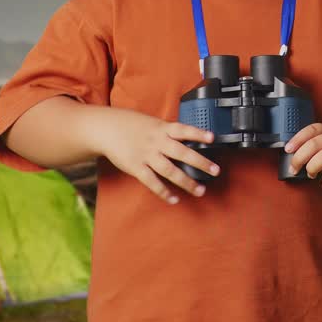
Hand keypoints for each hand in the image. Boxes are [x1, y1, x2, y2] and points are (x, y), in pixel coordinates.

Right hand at [100, 112, 219, 203]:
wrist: (106, 128)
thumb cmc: (131, 124)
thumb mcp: (152, 122)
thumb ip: (167, 131)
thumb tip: (186, 138)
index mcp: (162, 128)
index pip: (183, 130)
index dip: (198, 133)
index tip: (212, 138)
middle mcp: (156, 142)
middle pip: (182, 153)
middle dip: (200, 162)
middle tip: (215, 171)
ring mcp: (146, 155)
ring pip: (170, 171)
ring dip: (186, 182)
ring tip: (200, 190)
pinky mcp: (136, 167)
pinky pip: (152, 182)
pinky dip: (164, 192)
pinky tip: (174, 199)